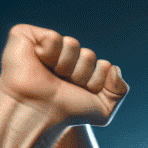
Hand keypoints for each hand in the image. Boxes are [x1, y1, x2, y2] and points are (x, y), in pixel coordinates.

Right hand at [0, 25, 127, 126]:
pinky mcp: (27, 35)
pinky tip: (38, 62)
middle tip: (62, 83)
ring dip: (65, 65)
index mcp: (80, 71)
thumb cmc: (65, 112)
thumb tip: (113, 67)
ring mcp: (46, 45)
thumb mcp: (103, 110)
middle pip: (89, 55)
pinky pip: (54, 37)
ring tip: (50, 74)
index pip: (105, 67)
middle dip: (80, 74)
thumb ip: (119, 90)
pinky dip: (50, 53)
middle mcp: (64, 57)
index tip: (79, 92)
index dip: (95, 83)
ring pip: (73, 43)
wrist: (37, 111)